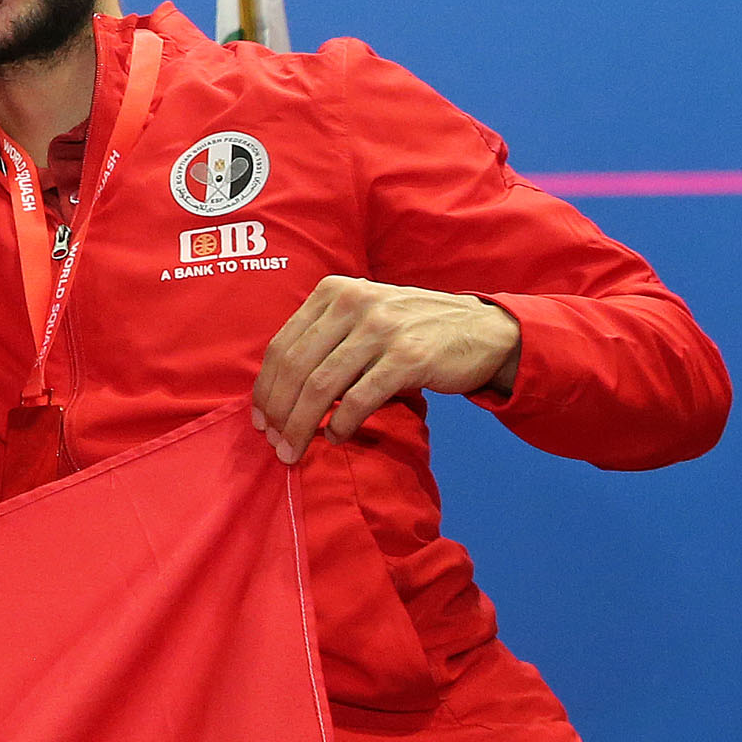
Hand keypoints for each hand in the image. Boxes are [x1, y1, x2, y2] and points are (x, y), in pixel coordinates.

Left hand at [249, 278, 523, 461]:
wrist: (483, 330)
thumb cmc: (412, 330)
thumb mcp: (362, 317)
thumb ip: (323, 340)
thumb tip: (278, 391)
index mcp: (333, 292)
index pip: (282, 346)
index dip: (265, 388)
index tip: (259, 419)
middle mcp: (353, 303)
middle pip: (296, 368)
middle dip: (278, 412)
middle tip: (274, 442)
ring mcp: (381, 329)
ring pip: (321, 386)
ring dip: (302, 425)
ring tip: (295, 449)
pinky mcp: (408, 357)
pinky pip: (360, 399)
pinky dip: (342, 423)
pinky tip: (335, 437)